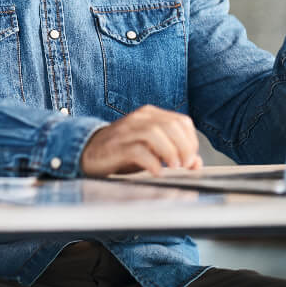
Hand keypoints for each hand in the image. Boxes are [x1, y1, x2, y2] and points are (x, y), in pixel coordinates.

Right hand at [79, 105, 202, 176]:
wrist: (90, 152)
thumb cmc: (123, 151)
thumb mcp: (151, 149)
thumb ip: (174, 153)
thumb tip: (196, 163)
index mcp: (150, 115)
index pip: (181, 121)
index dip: (191, 141)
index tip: (191, 159)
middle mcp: (139, 118)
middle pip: (171, 126)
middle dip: (184, 147)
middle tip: (185, 165)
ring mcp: (127, 131)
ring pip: (155, 134)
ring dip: (170, 152)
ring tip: (174, 167)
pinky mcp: (116, 146)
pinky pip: (138, 150)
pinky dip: (152, 162)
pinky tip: (156, 171)